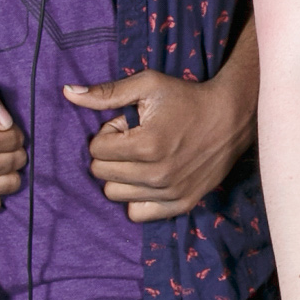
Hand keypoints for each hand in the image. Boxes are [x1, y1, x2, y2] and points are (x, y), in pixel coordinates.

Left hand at [65, 66, 254, 220]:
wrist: (231, 117)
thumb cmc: (186, 98)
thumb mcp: (147, 86)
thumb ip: (106, 93)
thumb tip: (67, 93)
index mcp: (146, 145)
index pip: (96, 150)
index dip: (108, 133)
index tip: (128, 125)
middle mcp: (157, 174)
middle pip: (101, 174)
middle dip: (112, 154)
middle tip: (135, 140)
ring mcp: (170, 193)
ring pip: (115, 195)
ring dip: (122, 175)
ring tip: (143, 157)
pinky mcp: (181, 204)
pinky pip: (137, 214)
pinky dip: (136, 197)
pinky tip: (149, 177)